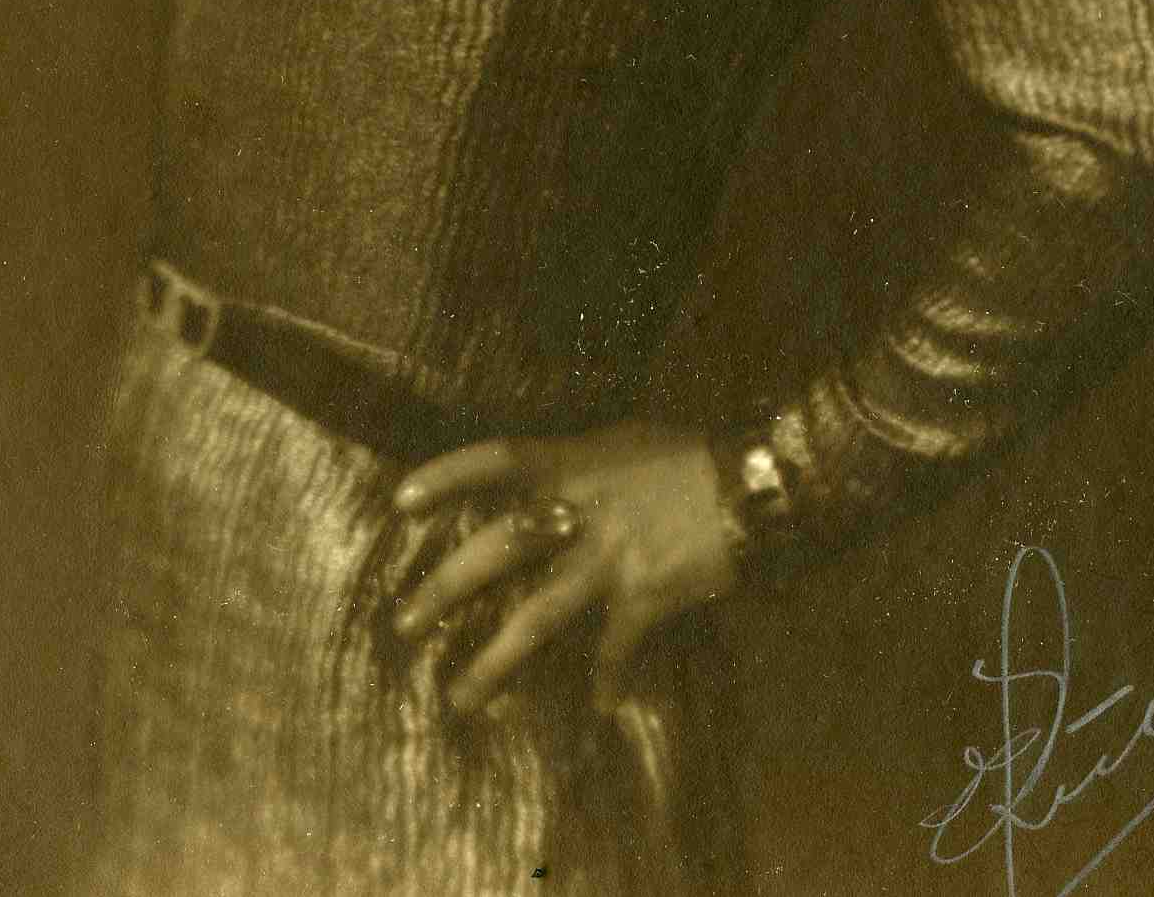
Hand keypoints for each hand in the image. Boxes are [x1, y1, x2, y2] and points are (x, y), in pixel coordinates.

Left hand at [391, 421, 740, 717]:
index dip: (447, 477)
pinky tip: (596, 711)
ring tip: (459, 700)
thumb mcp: (623, 442)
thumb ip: (578, 466)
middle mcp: (580, 510)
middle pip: (498, 549)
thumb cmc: (687, 454)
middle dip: (446, 588)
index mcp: (573, 461)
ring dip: (494, 662)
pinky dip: (604, 681)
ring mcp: (609, 557)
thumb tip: (542, 488)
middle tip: (404, 624)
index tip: (400, 503)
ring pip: (537, 617)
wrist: (753, 479)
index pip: (495, 460)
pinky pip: (612, 649)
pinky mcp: (644, 596)